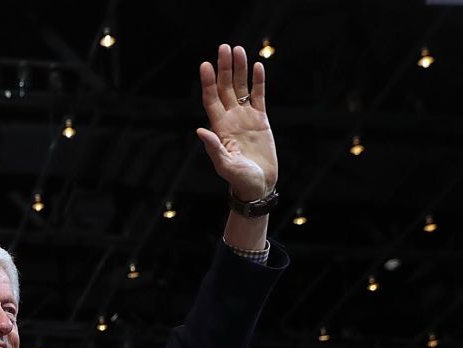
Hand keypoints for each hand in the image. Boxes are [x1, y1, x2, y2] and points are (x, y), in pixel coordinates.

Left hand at [196, 44, 276, 199]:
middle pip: (225, 88)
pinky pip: (259, 96)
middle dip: (224, 68)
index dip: (208, 82)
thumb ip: (213, 148)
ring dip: (239, 70)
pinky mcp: (261, 120)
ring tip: (239, 50)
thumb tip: (201, 130)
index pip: (211, 99)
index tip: (205, 65)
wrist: (258, 186)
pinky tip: (257, 66)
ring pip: (241, 88)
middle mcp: (230, 119)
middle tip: (224, 47)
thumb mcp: (225, 166)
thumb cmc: (239, 180)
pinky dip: (258, 82)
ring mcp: (245, 118)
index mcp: (219, 128)